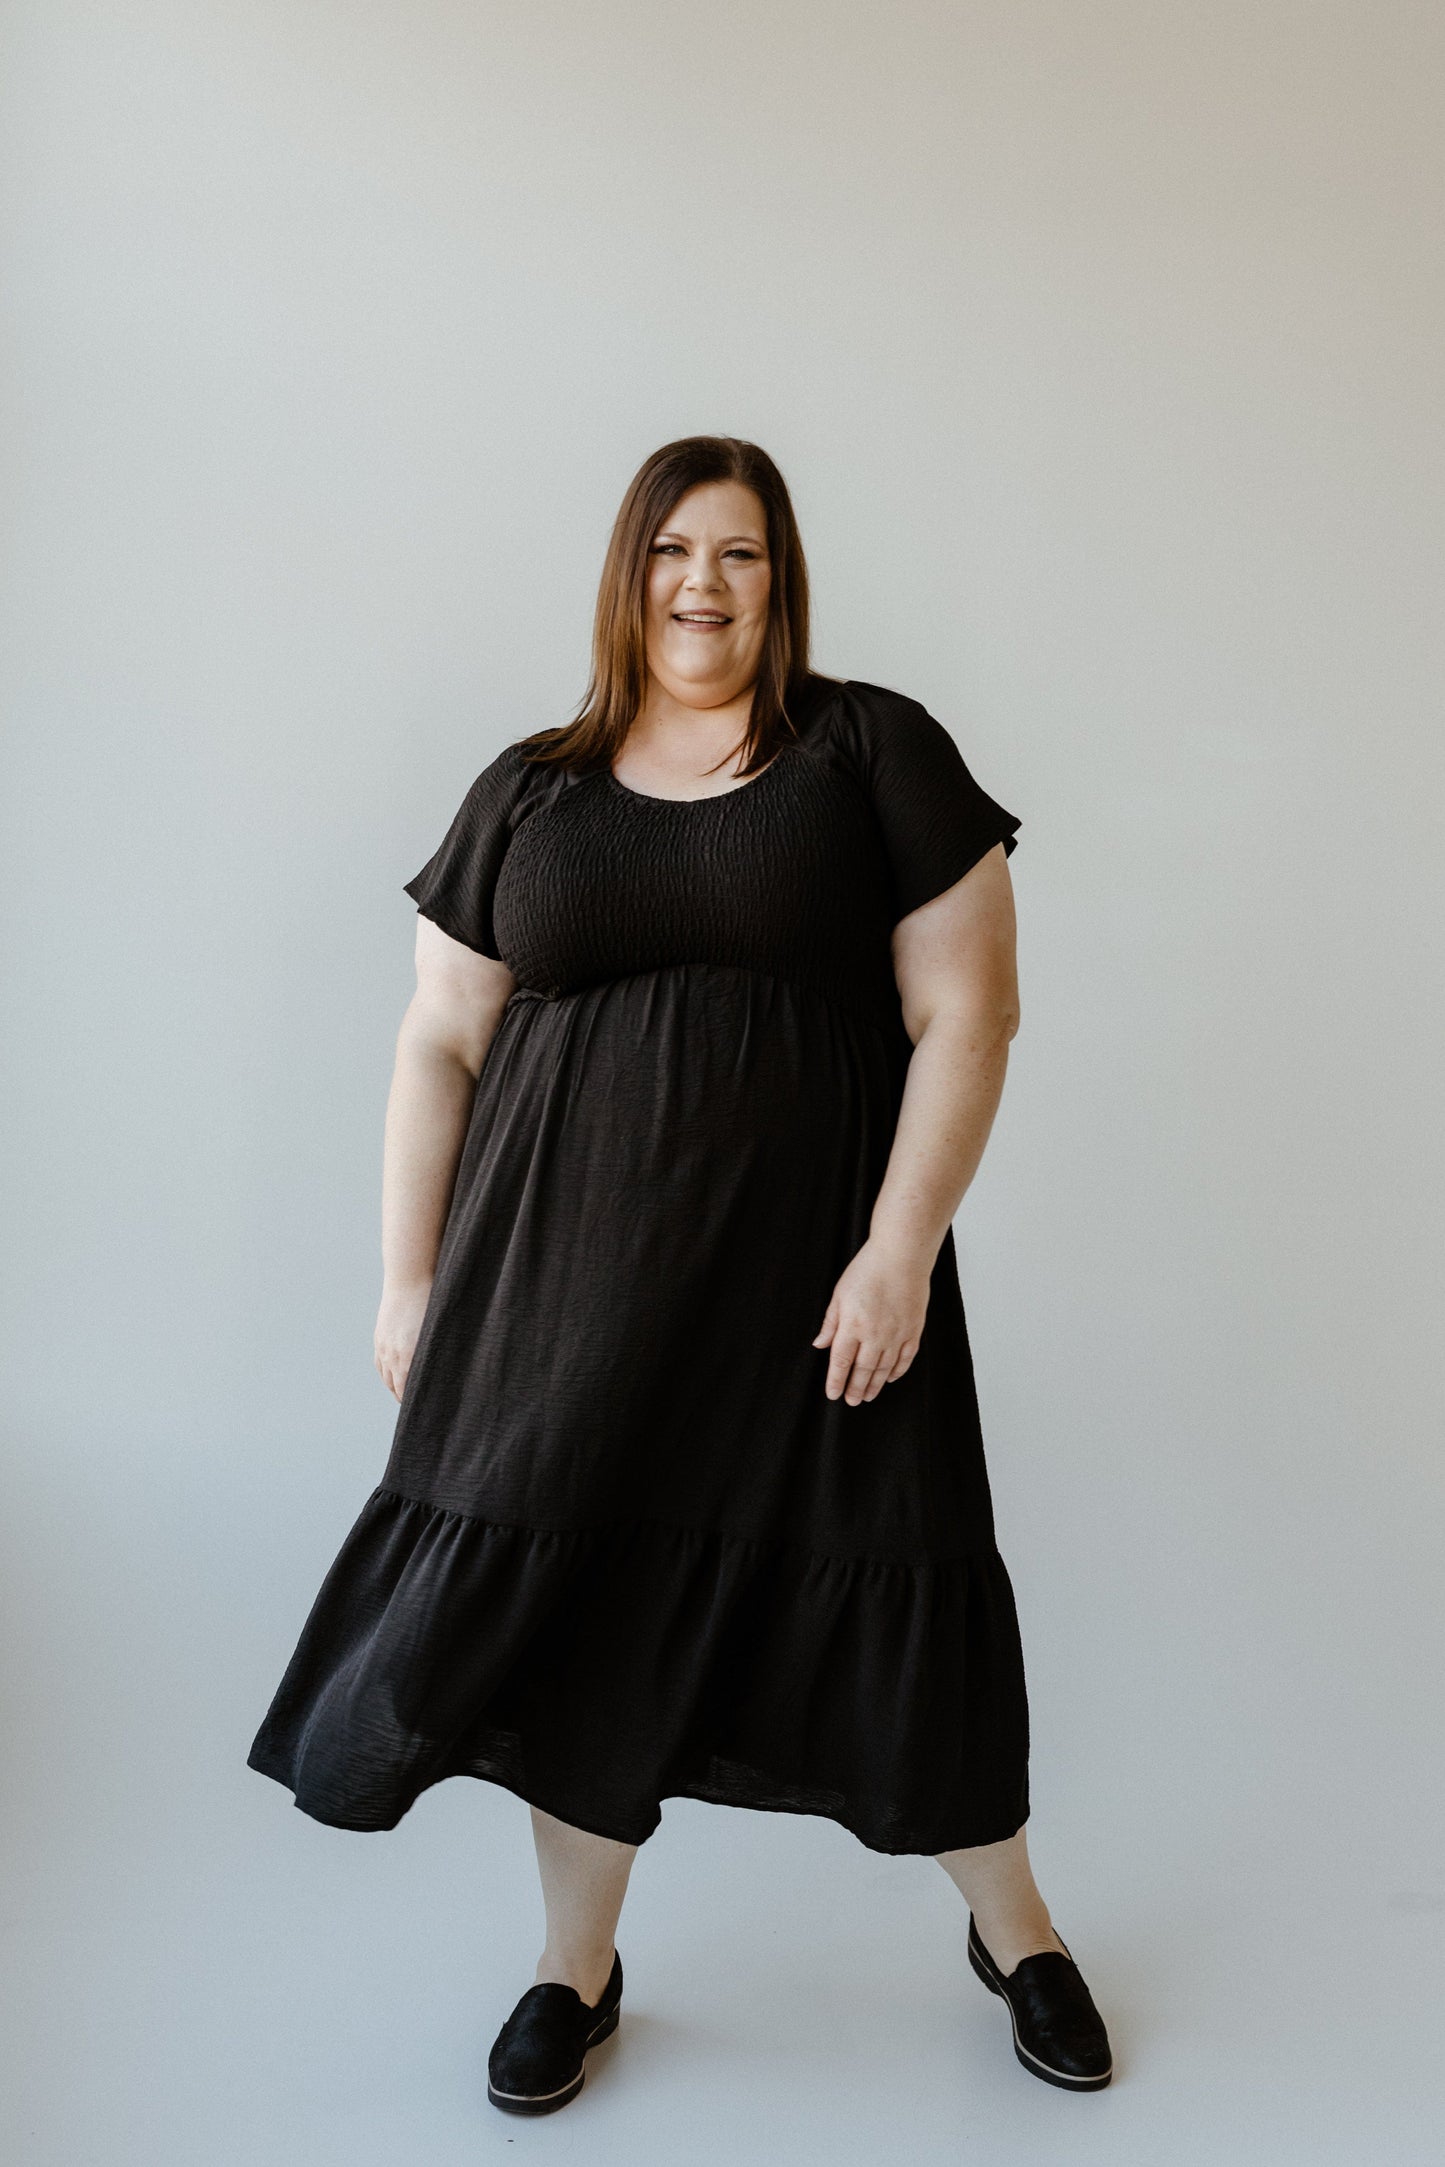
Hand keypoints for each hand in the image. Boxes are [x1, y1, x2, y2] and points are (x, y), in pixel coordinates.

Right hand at [374, 1278, 432, 1403]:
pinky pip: (380, 1364)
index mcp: (408, 1356)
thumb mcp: (441, 1330)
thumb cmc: (432, 1301)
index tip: (429, 1410)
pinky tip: (394, 1378)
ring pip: (386, 1377)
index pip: (409, 1390)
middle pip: (396, 1387)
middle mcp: (392, 1354)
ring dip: (395, 1388)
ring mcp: (383, 1346)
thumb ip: (440, 1353)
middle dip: (406, 1399)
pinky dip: (387, 1375)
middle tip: (420, 1408)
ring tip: (406, 1397)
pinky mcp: (380, 1337)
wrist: (409, 1278)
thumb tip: (449, 1370)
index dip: (418, 1402)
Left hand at [812, 1238, 932, 1405]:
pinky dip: (897, 1372)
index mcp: (853, 1326)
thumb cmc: (868, 1270)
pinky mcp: (913, 1331)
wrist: (902, 1257)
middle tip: (851, 1401)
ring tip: (867, 1396)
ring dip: (874, 1385)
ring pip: (884, 1369)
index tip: (833, 1394)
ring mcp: (897, 1335)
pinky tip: (889, 1378)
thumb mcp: (839, 1294)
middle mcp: (875, 1335)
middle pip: (863, 1370)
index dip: (836, 1381)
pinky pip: (905, 1359)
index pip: (841, 1362)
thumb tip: (820, 1345)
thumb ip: (831, 1323)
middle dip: (855, 1389)